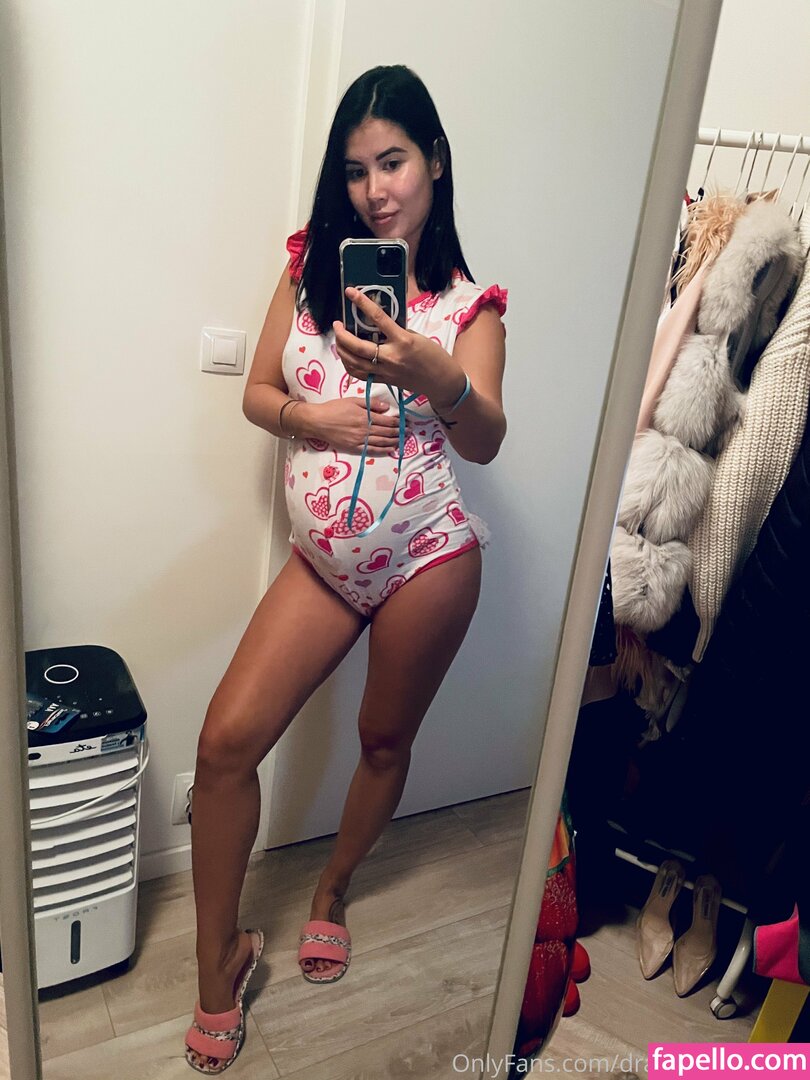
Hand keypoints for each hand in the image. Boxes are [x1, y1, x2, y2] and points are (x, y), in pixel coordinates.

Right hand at [305, 397, 400, 453]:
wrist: (318, 421)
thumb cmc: (333, 408)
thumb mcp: (352, 400)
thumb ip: (370, 404)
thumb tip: (385, 408)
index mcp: (365, 416)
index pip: (387, 420)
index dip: (398, 421)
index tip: (407, 421)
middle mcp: (364, 429)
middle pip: (386, 432)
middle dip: (399, 432)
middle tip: (409, 432)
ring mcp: (359, 440)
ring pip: (381, 442)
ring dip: (394, 441)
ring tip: (403, 441)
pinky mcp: (354, 447)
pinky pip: (371, 450)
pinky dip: (382, 450)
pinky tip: (390, 449)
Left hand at [332, 286, 450, 397]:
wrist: (441, 382)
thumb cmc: (434, 357)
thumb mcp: (417, 337)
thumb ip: (397, 331)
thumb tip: (378, 324)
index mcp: (403, 341)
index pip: (378, 318)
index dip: (362, 303)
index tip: (351, 293)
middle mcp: (391, 357)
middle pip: (358, 347)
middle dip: (342, 335)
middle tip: (337, 325)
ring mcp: (386, 371)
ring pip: (354, 363)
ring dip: (342, 351)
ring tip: (339, 340)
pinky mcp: (384, 381)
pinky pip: (361, 374)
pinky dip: (350, 365)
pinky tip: (347, 357)